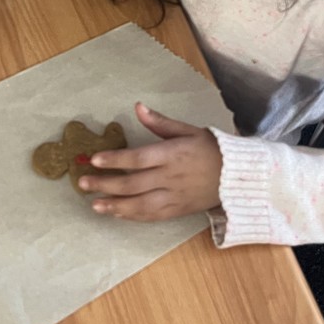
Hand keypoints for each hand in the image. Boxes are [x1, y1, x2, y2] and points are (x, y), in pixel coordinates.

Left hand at [78, 102, 222, 221]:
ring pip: (139, 205)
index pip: (138, 158)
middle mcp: (171, 177)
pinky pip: (151, 216)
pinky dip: (132, 216)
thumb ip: (160, 123)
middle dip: (105, 184)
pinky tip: (116, 213)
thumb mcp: (188, 130)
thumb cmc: (212, 149)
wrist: (239, 176)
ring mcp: (174, 196)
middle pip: (133, 183)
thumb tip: (138, 107)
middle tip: (83, 183)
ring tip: (94, 204)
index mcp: (172, 154)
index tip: (95, 160)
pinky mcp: (178, 210)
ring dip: (114, 206)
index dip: (115, 160)